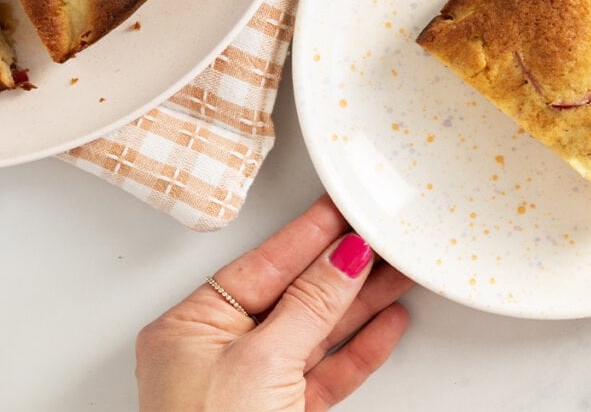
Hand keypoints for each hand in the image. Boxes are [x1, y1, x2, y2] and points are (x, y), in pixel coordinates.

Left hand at [135, 194, 412, 410]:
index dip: (308, 234)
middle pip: (296, 294)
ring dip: (363, 302)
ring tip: (399, 270)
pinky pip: (329, 370)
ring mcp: (255, 385)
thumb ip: (308, 306)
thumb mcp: (261, 362)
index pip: (262, 264)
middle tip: (382, 233)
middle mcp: (220, 353)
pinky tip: (388, 320)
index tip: (343, 206)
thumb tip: (342, 258)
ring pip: (319, 330)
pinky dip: (362, 347)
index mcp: (191, 329)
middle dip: (344, 266)